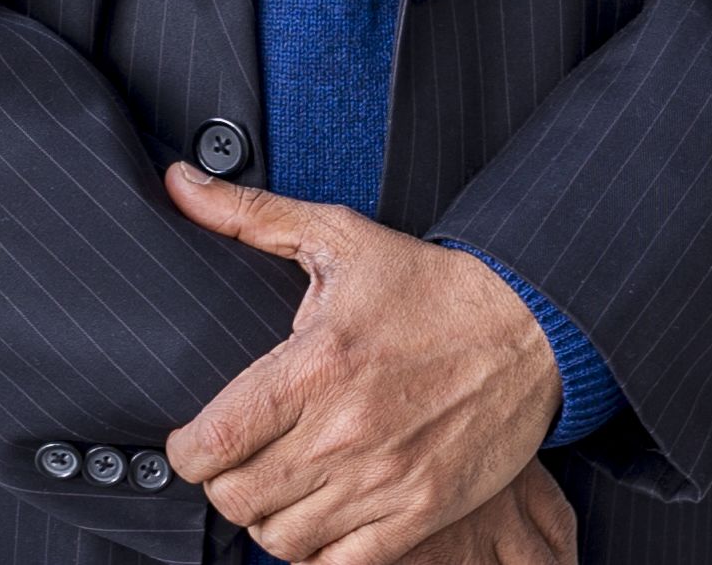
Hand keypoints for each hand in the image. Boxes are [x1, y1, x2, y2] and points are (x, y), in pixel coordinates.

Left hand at [161, 164, 563, 564]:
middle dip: (223, 485)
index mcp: (315, 365)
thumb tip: (180, 183)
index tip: (194, 442)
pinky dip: (318, 553)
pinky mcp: (421, 513)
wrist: (530, 325)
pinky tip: (321, 520)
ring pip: (282, 540)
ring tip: (279, 490)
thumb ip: (252, 215)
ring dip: (269, 519)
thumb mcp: (339, 236)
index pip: (212, 442)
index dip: (186, 451)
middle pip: (237, 499)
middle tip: (238, 462)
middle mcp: (344, 430)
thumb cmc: (430, 285)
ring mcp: (385, 478)